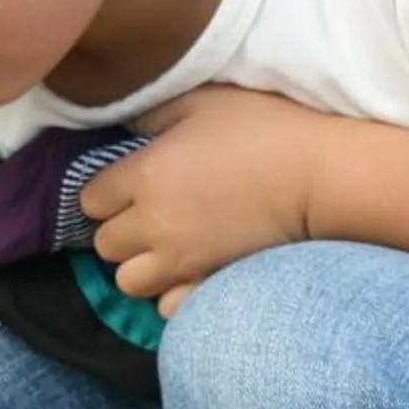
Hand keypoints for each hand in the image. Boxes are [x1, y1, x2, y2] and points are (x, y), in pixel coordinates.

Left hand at [81, 86, 334, 315]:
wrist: (319, 176)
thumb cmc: (264, 129)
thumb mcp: (202, 101)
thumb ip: (153, 112)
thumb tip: (124, 124)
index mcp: (144, 175)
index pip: (89, 199)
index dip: (107, 191)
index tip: (129, 183)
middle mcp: (152, 224)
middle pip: (104, 244)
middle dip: (119, 230)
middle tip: (147, 214)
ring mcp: (181, 261)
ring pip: (128, 281)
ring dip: (139, 266)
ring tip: (165, 247)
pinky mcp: (209, 283)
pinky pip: (167, 306)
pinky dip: (171, 293)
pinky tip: (188, 272)